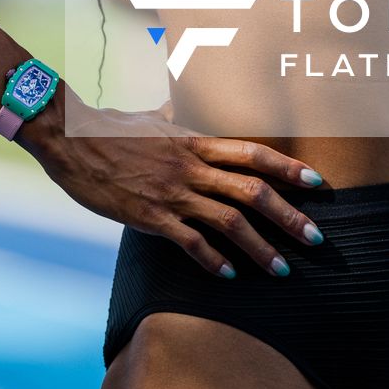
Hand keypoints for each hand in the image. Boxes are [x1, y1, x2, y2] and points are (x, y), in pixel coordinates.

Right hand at [24, 89, 327, 278]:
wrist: (71, 139)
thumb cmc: (110, 128)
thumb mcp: (151, 119)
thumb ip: (172, 121)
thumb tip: (175, 112)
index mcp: (196, 142)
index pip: (254, 153)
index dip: (289, 167)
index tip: (317, 183)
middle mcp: (192, 167)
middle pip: (253, 191)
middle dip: (289, 216)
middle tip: (316, 238)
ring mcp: (173, 193)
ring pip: (229, 222)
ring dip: (261, 248)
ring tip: (283, 270)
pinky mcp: (150, 218)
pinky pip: (190, 243)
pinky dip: (213, 262)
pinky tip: (230, 277)